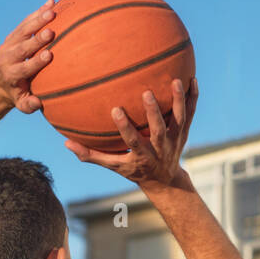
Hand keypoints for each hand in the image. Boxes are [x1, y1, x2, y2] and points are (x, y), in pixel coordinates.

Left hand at [0, 0, 56, 113]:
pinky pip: (25, 22)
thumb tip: (39, 103)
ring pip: (23, 29)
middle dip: (37, 39)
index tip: (49, 55)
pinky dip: (37, 12)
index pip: (24, 67)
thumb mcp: (20, 105)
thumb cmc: (15, 95)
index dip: (36, 61)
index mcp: (11, 74)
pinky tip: (51, 3)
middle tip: (51, 31)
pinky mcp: (13, 35)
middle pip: (23, 46)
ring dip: (38, 19)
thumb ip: (28, 105)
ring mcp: (9, 44)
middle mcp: (8, 57)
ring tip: (52, 10)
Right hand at [65, 78, 197, 188]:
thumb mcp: (114, 166)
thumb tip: (65, 142)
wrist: (165, 179)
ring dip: (178, 101)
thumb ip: (91, 155)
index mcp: (142, 156)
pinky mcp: (184, 131)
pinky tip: (193, 79)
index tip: (115, 110)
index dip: (125, 127)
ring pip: (179, 119)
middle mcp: (160, 148)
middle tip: (147, 93)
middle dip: (153, 113)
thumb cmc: (134, 169)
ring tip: (176, 81)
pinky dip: (193, 98)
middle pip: (158, 130)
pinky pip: (191, 113)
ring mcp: (175, 139)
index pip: (133, 141)